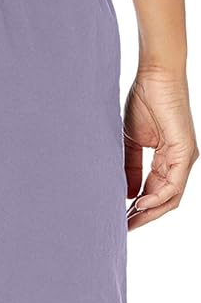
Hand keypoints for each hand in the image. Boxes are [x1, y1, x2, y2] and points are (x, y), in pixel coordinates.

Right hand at [124, 67, 197, 230]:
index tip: (118, 220)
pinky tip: (139, 204)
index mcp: (168, 159)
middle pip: (164, 201)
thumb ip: (130, 168)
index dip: (137, 209)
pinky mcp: (185, 152)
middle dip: (143, 217)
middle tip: (122, 228)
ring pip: (170, 198)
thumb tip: (127, 195)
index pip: (155, 193)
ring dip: (149, 212)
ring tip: (128, 220)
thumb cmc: (144, 100)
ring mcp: (184, 158)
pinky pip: (173, 185)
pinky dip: (156, 197)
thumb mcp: (130, 141)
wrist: (155, 74)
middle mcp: (180, 162)